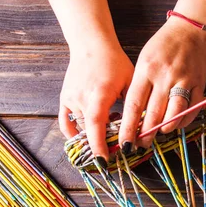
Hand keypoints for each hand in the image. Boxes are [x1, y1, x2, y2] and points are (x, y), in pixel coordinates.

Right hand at [58, 41, 133, 162]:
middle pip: (89, 131)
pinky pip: (65, 122)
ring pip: (81, 127)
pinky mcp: (64, 98)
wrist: (90, 44)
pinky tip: (86, 137)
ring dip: (95, 133)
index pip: (96, 126)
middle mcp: (81, 98)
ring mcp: (70, 99)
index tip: (104, 162)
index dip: (99, 145)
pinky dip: (74, 133)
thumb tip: (141, 128)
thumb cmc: (114, 62)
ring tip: (111, 123)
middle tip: (114, 153)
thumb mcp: (130, 82)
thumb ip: (133, 105)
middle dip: (101, 144)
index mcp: (98, 94)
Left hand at [119, 18, 205, 151]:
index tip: (126, 141)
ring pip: (175, 114)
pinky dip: (184, 121)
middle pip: (154, 113)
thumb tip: (137, 117)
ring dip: (166, 128)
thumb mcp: (144, 61)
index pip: (135, 104)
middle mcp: (165, 76)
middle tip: (141, 145)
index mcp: (146, 70)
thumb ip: (141, 87)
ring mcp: (184, 81)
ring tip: (160, 133)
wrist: (190, 30)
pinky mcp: (200, 84)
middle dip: (146, 133)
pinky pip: (192, 110)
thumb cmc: (163, 47)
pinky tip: (176, 124)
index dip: (130, 127)